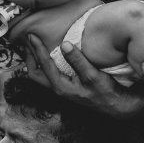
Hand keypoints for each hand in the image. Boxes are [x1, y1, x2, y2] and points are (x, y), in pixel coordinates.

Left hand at [25, 34, 143, 117]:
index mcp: (60, 87)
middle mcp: (58, 89)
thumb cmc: (106, 92)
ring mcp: (62, 89)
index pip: (43, 65)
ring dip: (35, 61)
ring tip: (34, 47)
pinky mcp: (67, 87)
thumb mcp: (92, 75)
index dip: (37, 49)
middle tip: (27, 41)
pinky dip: (44, 64)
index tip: (32, 36)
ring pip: (40, 76)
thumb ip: (78, 60)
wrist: (116, 106)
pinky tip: (49, 55)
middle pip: (34, 74)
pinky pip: (49, 75)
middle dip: (29, 57)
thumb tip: (64, 44)